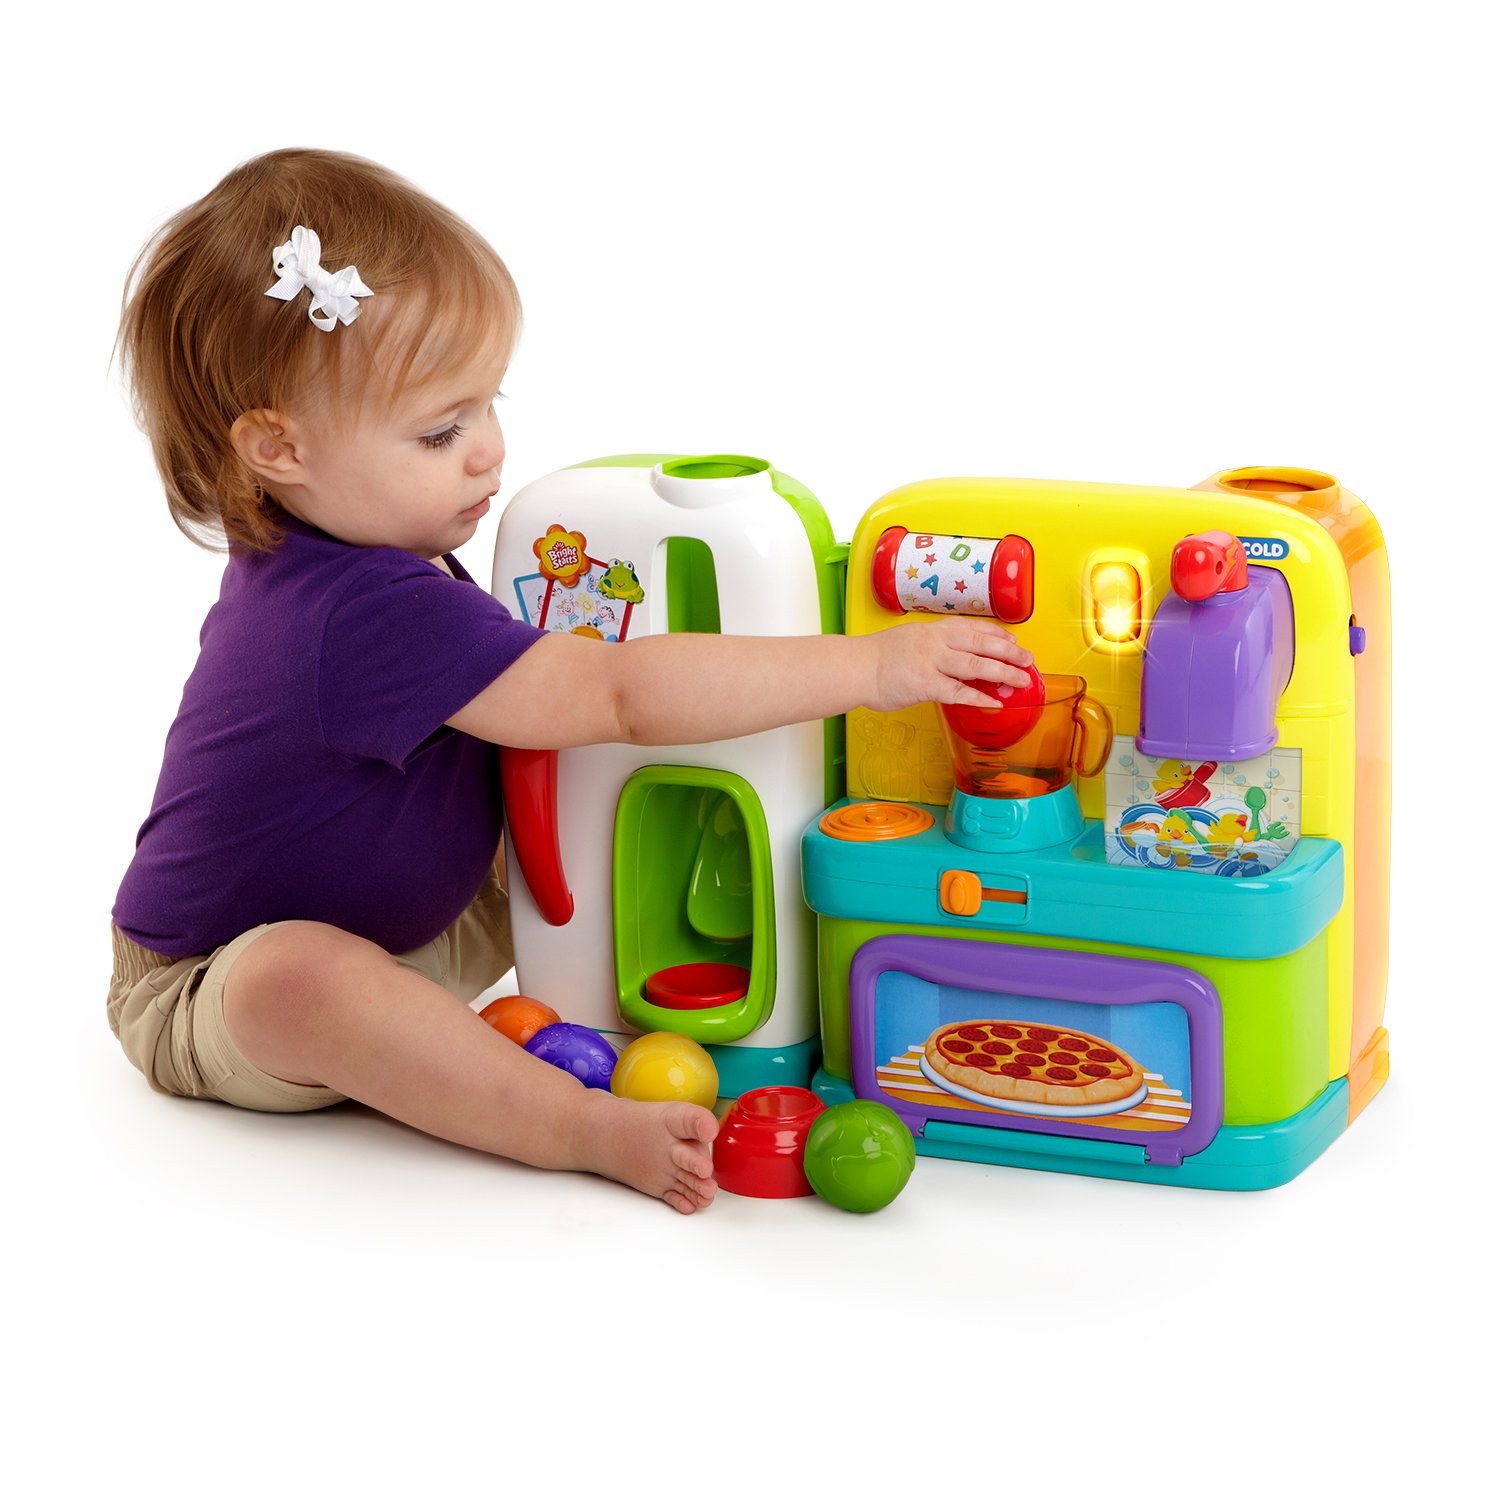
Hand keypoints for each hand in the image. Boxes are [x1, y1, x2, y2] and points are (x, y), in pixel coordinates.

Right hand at [864, 617, 1034, 712]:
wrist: (854, 667)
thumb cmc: (875, 657)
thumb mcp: (908, 640)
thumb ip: (931, 648)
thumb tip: (948, 659)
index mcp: (933, 630)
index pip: (973, 627)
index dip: (996, 634)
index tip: (1012, 640)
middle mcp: (936, 642)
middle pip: (982, 643)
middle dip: (1009, 652)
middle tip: (1028, 660)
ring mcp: (932, 662)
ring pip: (976, 664)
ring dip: (1003, 672)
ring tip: (1021, 681)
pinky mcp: (926, 684)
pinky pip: (959, 691)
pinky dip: (979, 696)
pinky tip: (994, 702)